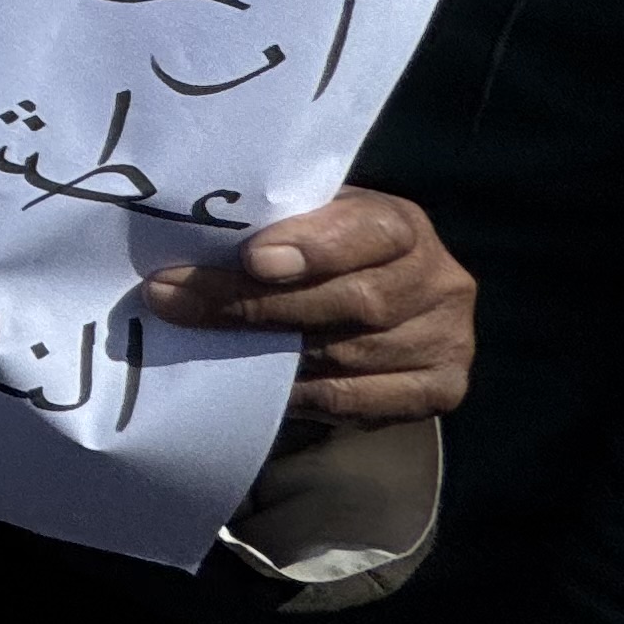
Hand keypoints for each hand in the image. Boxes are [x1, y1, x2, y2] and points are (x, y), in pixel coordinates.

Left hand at [146, 187, 474, 422]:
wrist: (368, 313)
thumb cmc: (317, 255)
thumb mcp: (302, 224)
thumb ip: (267, 227)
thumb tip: (187, 242)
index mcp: (403, 225)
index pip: (370, 230)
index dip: (315, 246)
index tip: (252, 259)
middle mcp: (440, 281)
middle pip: (353, 300)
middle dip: (257, 304)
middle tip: (175, 299)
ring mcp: (447, 340)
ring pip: (348, 354)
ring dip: (266, 351)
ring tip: (199, 339)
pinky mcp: (440, 390)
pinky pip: (356, 399)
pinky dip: (302, 394)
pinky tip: (259, 383)